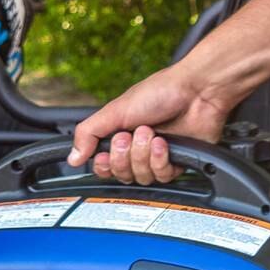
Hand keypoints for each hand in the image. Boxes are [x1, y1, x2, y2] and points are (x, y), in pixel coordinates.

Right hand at [66, 64, 232, 184]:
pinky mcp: (178, 163)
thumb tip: (73, 157)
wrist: (197, 91)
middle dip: (124, 157)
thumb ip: (89, 133)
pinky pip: (162, 177)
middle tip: (129, 136)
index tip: (105, 153)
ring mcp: (159, 157)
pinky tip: (164, 144)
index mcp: (122, 136)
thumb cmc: (161, 92)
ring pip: (142, 178)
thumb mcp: (115, 110)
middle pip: (122, 175)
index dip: (104, 165)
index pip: (105, 167)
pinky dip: (161, 160)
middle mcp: (139, 149)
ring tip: (151, 134)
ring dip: (143, 155)